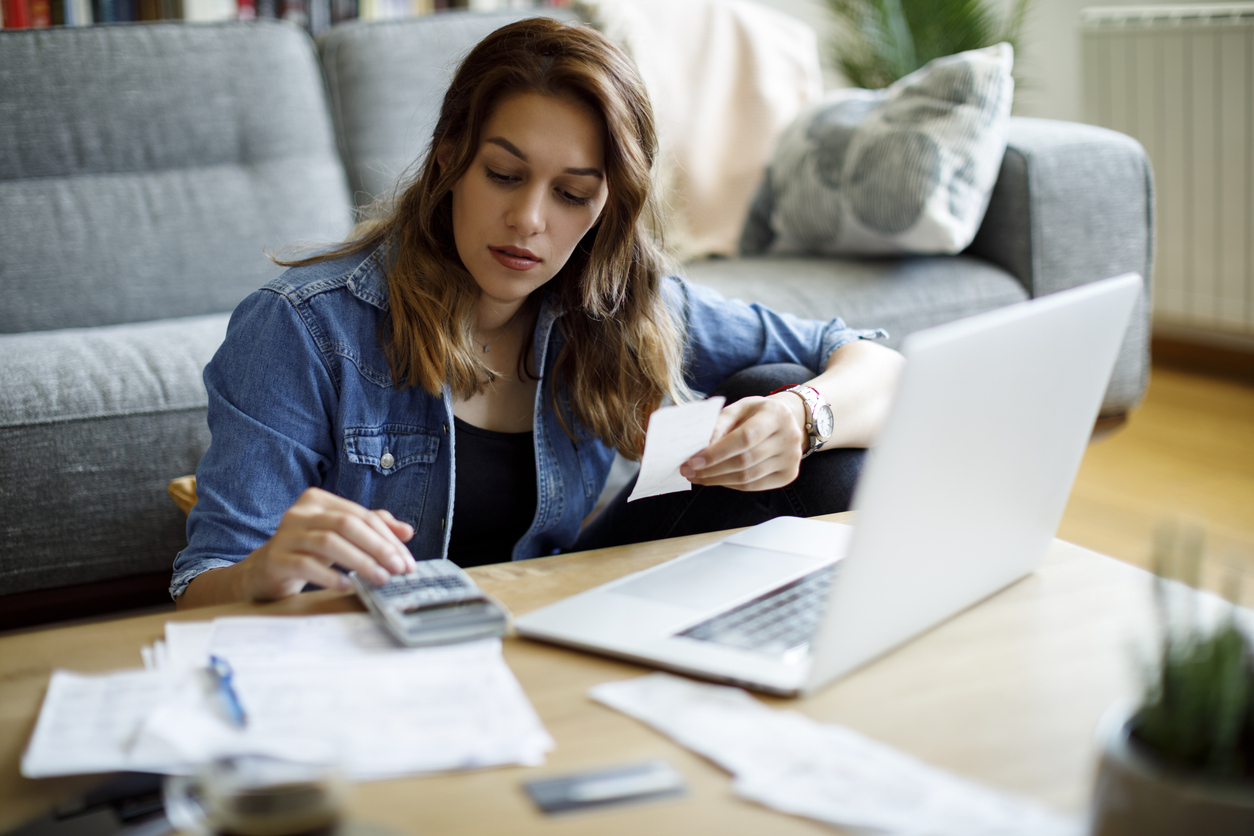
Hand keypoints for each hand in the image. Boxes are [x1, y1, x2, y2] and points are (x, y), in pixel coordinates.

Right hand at [239, 487, 415, 600]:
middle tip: (398, 569)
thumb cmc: (308, 551)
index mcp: (318, 500)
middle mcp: (300, 512)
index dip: (388, 537)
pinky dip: (331, 576)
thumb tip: (407, 531)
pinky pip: (306, 565)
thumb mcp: (340, 536)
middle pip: (347, 525)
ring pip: (329, 543)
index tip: (407, 561)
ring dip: (360, 562)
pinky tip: (348, 586)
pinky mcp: (276, 558)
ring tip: (380, 579)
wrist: (265, 571)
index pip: (362, 516)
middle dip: (378, 548)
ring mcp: (285, 534)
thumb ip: (371, 528)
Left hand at [679, 394, 806, 491]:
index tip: (692, 460)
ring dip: (717, 479)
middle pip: (745, 461)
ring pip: (747, 477)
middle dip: (711, 469)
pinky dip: (730, 484)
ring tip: (696, 476)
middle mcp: (789, 437)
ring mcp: (792, 459)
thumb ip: (720, 424)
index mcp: (777, 414)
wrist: (787, 421)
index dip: (717, 452)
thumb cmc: (756, 413)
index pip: (745, 438)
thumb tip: (700, 448)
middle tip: (687, 470)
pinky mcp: (788, 475)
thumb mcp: (739, 408)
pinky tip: (715, 478)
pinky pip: (753, 486)